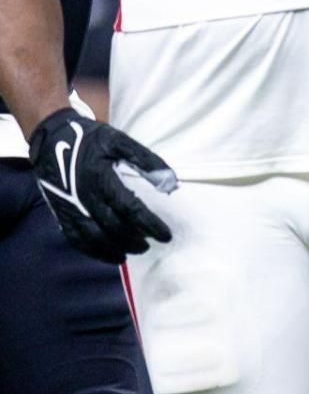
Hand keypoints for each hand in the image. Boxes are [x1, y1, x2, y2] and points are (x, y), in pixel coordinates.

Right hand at [28, 109, 176, 264]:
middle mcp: (83, 196)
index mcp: (100, 178)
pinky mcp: (61, 213)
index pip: (130, 208)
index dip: (150, 224)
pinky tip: (108, 254)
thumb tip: (171, 182)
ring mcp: (70, 207)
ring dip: (113, 249)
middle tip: (149, 245)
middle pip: (112, 226)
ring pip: (93, 237)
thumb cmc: (91, 139)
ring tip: (131, 253)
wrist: (51, 139)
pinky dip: (92, 251)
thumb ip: (146, 159)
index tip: (166, 236)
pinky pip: (75, 239)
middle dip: (133, 240)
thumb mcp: (119, 141)